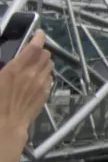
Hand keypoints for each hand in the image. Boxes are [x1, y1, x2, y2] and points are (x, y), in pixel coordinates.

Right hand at [0, 29, 53, 157]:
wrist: (4, 128)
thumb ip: (6, 67)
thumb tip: (13, 64)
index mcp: (16, 69)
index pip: (35, 47)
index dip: (38, 37)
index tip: (38, 33)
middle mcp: (32, 74)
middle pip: (46, 54)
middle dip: (40, 50)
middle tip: (32, 51)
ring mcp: (41, 85)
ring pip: (50, 66)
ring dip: (44, 62)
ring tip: (35, 64)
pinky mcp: (45, 95)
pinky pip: (49, 78)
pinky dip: (45, 74)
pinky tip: (37, 78)